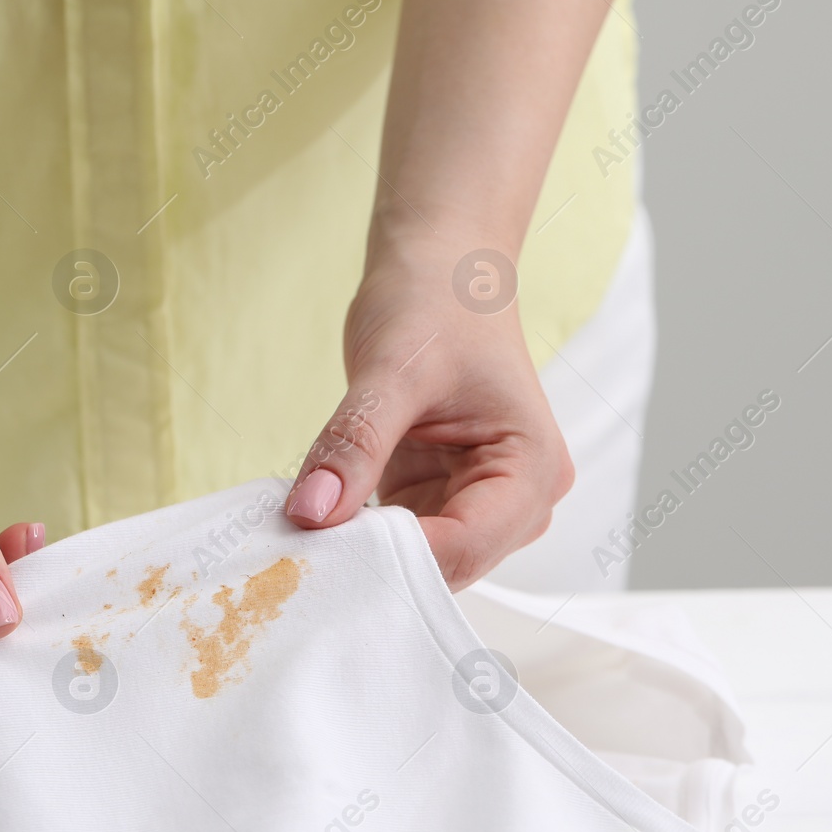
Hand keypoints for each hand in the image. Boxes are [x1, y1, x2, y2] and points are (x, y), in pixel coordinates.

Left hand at [285, 239, 572, 588]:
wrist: (442, 265)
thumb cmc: (437, 299)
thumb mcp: (389, 370)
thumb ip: (353, 444)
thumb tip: (309, 514)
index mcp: (533, 469)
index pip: (462, 547)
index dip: (391, 559)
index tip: (318, 551)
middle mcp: (519, 499)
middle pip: (444, 565)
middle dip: (374, 561)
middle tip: (297, 551)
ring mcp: (480, 501)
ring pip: (417, 561)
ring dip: (361, 550)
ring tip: (303, 533)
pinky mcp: (441, 496)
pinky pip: (397, 536)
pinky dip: (357, 532)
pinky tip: (319, 515)